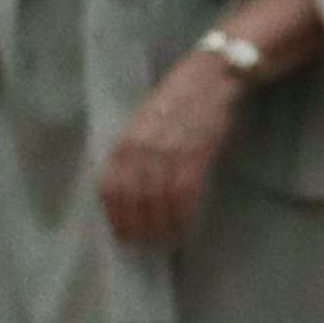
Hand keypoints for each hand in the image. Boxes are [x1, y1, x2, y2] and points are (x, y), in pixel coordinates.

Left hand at [98, 54, 240, 250]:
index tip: (123, 235)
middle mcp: (141, 147)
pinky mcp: (195, 151)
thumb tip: (132, 190)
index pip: (110, 188)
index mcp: (126, 140)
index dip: (115, 216)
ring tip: (166, 242)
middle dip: (138, 227)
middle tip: (146, 246)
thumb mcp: (146, 123)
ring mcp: (168, 149)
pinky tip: (184, 225)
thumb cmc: (180, 99)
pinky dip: (183, 213)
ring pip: (158, 200)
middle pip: (132, 199)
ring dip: (161, 226)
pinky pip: (184, 192)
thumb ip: (136, 151)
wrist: (213, 75)